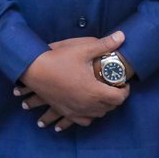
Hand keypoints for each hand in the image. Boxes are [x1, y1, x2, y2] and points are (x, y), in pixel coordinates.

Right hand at [14, 31, 129, 130]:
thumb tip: (122, 36)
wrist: (33, 70)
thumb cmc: (59, 59)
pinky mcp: (66, 112)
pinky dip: (89, 115)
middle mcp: (87, 105)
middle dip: (115, 97)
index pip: (119, 98)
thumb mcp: (82, 49)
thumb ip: (104, 44)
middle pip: (110, 108)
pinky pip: (84, 121)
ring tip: (102, 94)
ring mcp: (76, 111)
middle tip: (113, 85)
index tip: (123, 82)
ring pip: (98, 115)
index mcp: (94, 91)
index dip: (125, 91)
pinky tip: (88, 107)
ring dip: (104, 106)